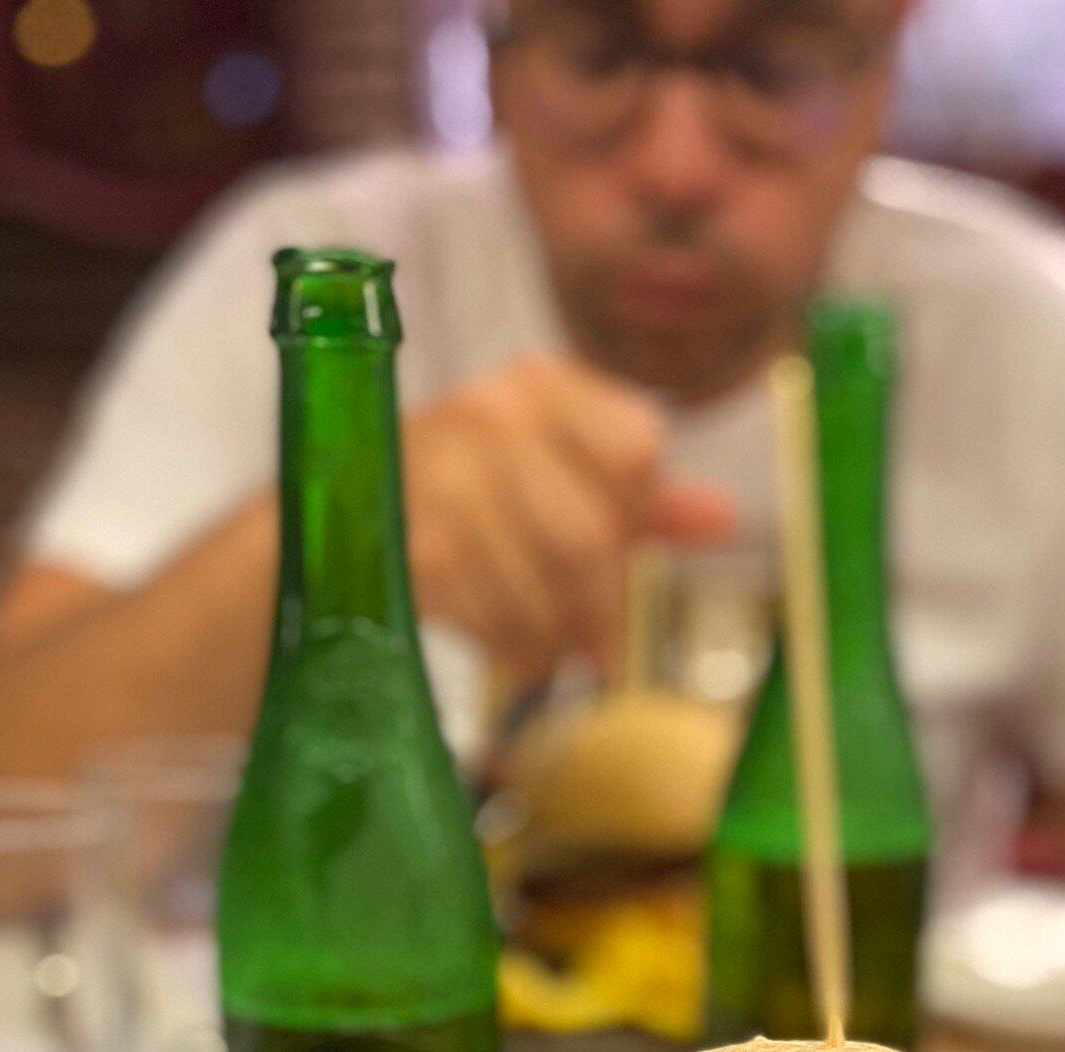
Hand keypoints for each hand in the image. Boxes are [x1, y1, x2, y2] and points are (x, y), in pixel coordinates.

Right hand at [404, 353, 738, 686]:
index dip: (637, 513)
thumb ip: (642, 498)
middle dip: (602, 605)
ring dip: (557, 639)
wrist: (339, 517)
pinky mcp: (414, 550)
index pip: (636, 448)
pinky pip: (496, 621)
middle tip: (601, 645)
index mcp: (540, 386)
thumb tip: (725, 518)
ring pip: (545, 589)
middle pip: (593, 535)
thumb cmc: (470, 498)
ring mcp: (444, 481)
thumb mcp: (557, 479)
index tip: (621, 548)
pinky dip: (516, 652)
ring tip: (552, 652)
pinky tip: (514, 652)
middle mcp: (489, 416)